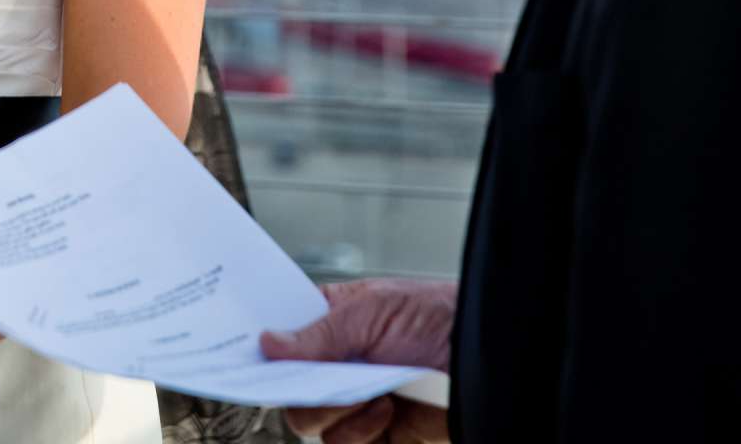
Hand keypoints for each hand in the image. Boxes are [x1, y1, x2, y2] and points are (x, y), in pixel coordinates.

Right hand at [260, 277, 454, 441]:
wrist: (488, 359)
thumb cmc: (437, 315)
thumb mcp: (373, 309)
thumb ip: (320, 331)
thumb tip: (268, 343)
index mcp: (329, 324)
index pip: (280, 340)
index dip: (262, 352)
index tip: (251, 361)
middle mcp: (337, 365)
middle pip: (289, 392)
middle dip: (301, 392)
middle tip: (322, 383)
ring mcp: (356, 401)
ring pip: (312, 425)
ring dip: (337, 413)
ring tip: (372, 392)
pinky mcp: (378, 434)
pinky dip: (361, 432)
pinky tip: (387, 409)